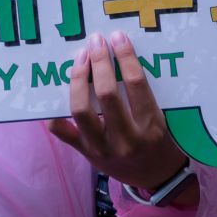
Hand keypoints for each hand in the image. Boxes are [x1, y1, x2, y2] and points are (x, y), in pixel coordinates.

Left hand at [48, 31, 194, 201]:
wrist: (154, 178)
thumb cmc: (159, 141)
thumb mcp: (161, 118)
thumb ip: (142, 95)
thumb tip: (119, 56)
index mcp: (150, 126)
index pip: (136, 84)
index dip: (125, 57)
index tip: (118, 38)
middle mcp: (126, 139)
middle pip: (107, 94)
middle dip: (100, 62)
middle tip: (96, 42)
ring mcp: (102, 148)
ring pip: (82, 110)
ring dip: (78, 79)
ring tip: (80, 58)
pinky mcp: (86, 154)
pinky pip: (63, 131)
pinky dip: (55, 112)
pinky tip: (55, 93)